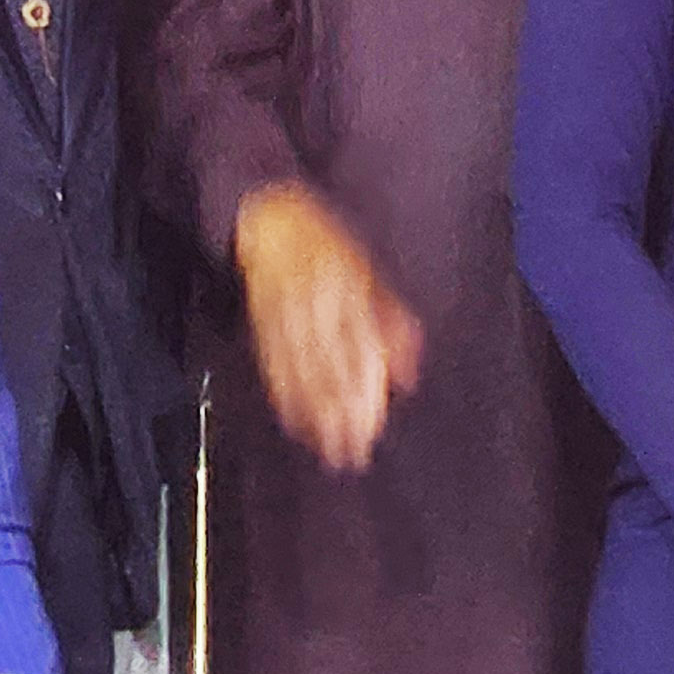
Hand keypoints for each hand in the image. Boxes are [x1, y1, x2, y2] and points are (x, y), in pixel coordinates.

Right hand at [233, 182, 423, 472]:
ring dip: (316, 415)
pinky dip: (285, 395)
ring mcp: (288, 319)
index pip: (361, 355)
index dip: (365, 396)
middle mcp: (319, 311)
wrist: (272, 221)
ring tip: (328, 449)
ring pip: (304, 375)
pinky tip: (294, 421)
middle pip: (332, 371)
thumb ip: (396, 322)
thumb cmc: (331, 248)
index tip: (371, 428)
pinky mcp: (264, 326)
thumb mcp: (374, 275)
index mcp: (350, 296)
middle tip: (352, 452)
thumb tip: (409, 373)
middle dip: (342, 415)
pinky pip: (274, 366)